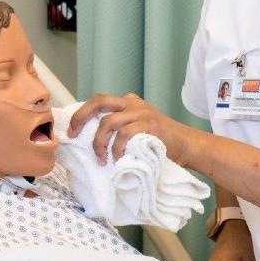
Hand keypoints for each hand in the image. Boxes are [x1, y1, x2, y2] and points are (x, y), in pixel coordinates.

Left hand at [68, 93, 196, 165]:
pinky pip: (123, 135)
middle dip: (80, 117)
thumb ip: (119, 128)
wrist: (188, 145)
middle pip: (98, 101)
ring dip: (99, 143)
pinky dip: (117, 149)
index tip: (71, 131)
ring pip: (108, 122)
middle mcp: (132, 103)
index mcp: (128, 102)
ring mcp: (141, 112)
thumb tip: (89, 138)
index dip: (81, 114)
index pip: (98, 101)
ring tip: (101, 159)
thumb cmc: (160, 142)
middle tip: (73, 135)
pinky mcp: (149, 125)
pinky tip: (118, 159)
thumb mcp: (137, 129)